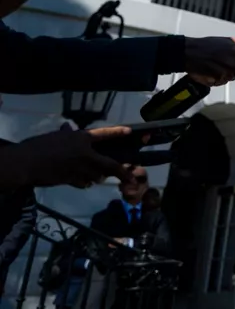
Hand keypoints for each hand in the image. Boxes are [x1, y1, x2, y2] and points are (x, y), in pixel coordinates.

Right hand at [0, 125, 131, 189]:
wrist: (27, 163)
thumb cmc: (39, 146)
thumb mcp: (55, 136)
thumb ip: (65, 134)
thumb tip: (67, 128)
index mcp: (81, 138)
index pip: (104, 133)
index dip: (117, 132)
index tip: (129, 131)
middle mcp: (85, 154)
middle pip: (109, 164)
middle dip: (122, 172)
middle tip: (131, 177)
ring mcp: (79, 169)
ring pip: (97, 176)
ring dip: (99, 176)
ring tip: (102, 176)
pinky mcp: (71, 180)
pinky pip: (84, 183)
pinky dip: (86, 182)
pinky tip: (86, 183)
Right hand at [183, 36, 234, 85]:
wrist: (189, 53)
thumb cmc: (207, 45)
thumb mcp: (227, 40)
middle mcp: (233, 64)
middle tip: (229, 62)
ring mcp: (225, 74)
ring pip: (233, 77)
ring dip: (228, 73)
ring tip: (218, 65)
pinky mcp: (217, 81)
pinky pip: (222, 82)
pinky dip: (219, 78)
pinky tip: (213, 70)